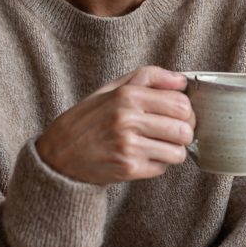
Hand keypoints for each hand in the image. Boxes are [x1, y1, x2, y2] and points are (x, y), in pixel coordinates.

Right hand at [36, 66, 194, 184]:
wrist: (59, 152)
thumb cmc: (88, 118)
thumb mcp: (112, 88)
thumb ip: (148, 77)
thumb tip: (181, 80)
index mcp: (127, 96)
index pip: (181, 104)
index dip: (186, 111)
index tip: (180, 115)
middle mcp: (128, 120)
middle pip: (184, 129)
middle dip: (184, 132)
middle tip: (174, 132)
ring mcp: (128, 146)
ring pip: (177, 152)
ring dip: (173, 150)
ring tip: (158, 145)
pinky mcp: (128, 168)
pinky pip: (162, 168)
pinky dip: (157, 163)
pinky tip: (143, 156)